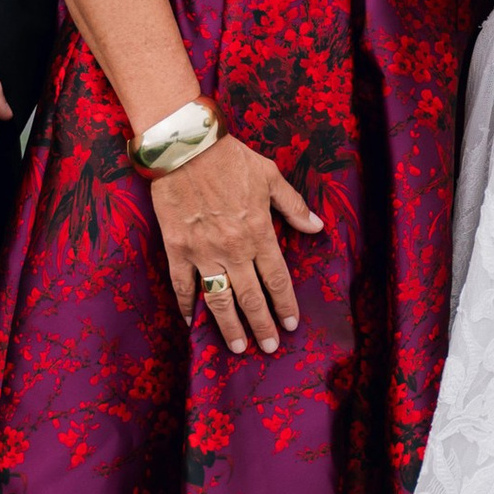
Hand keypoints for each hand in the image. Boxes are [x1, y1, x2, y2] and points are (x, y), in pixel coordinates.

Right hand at [151, 134, 321, 356]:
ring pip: (219, 299)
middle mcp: (233, 249)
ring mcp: (202, 251)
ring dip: (229, 326)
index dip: (285, 304)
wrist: (184, 146)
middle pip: (251, 297)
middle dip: (262, 325)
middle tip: (270, 347)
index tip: (292, 323)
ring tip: (237, 347)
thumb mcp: (271, 177)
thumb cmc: (230, 158)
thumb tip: (317, 227)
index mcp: (259, 232)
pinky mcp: (176, 248)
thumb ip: (294, 206)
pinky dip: (186, 305)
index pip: (277, 279)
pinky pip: (182, 284)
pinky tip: (192, 323)